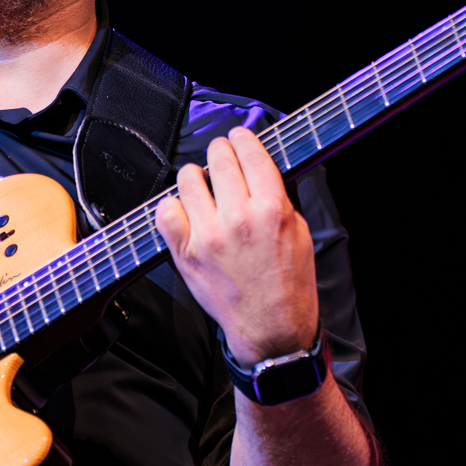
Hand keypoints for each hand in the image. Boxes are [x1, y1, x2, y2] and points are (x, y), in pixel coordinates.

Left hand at [155, 127, 319, 366]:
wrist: (271, 328)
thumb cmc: (289, 284)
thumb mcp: (299, 233)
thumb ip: (279, 198)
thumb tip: (259, 170)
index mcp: (272, 209)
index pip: (251, 154)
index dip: (242, 139)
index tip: (238, 137)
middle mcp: (238, 218)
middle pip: (218, 160)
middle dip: (219, 151)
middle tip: (219, 155)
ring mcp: (208, 236)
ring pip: (187, 179)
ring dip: (194, 176)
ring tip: (201, 184)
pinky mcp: (185, 253)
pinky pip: (166, 212)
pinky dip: (173, 206)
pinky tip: (185, 210)